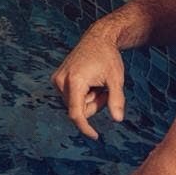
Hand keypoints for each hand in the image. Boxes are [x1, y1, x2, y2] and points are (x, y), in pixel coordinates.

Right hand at [50, 20, 127, 138]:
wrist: (97, 38)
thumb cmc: (108, 57)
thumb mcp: (116, 79)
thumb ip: (116, 100)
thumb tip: (118, 119)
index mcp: (75, 81)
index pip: (76, 114)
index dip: (85, 128)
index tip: (95, 136)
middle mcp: (61, 81)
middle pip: (79, 110)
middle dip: (94, 105)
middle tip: (105, 89)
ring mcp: (57, 80)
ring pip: (76, 105)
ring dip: (89, 99)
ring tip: (97, 82)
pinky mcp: (57, 79)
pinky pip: (72, 98)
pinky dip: (83, 94)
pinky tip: (89, 81)